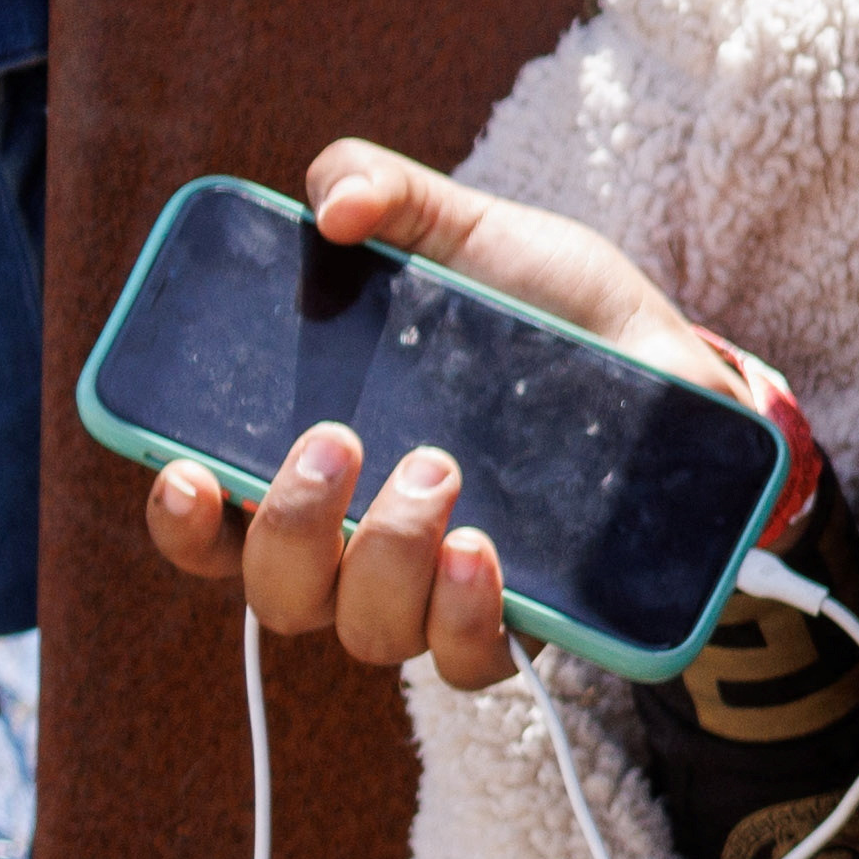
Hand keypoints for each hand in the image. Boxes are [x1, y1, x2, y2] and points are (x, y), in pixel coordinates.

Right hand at [128, 141, 753, 691]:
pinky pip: (471, 663)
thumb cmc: (547, 305)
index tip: (189, 473)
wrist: (675, 360)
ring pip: (367, 634)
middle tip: (343, 441)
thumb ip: (386, 195)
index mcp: (324, 470)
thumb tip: (335, 204)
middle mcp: (365, 547)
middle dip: (294, 528)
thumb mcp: (469, 233)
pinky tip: (482, 554)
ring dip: (385, 561)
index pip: (217, 529)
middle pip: (281, 594)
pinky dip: (464, 621)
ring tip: (439, 471)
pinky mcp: (530, 618)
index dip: (183, 522)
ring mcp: (441, 593)